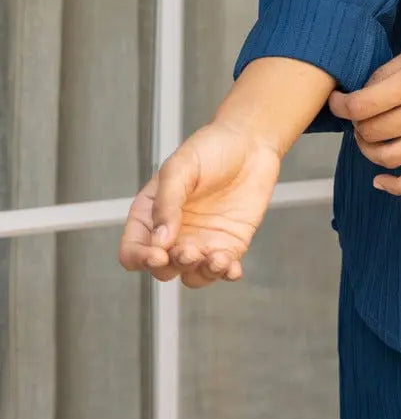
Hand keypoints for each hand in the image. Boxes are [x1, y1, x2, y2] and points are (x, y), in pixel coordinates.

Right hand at [117, 122, 281, 286]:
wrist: (250, 143)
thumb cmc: (210, 148)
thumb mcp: (181, 167)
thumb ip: (167, 202)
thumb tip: (159, 240)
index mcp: (150, 214)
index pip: (132, 250)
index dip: (140, 258)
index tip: (158, 254)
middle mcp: (172, 234)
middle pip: (160, 269)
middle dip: (173, 265)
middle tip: (190, 251)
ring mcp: (200, 242)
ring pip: (190, 275)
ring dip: (201, 274)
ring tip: (217, 258)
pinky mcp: (227, 245)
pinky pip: (221, 270)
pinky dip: (226, 273)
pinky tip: (233, 267)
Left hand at [328, 28, 400, 194]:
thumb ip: (392, 69)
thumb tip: (367, 89)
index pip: (361, 106)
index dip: (340, 105)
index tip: (337, 101)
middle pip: (370, 132)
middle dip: (355, 124)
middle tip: (358, 115)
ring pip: (388, 158)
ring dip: (368, 151)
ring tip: (368, 138)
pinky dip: (395, 186)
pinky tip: (380, 181)